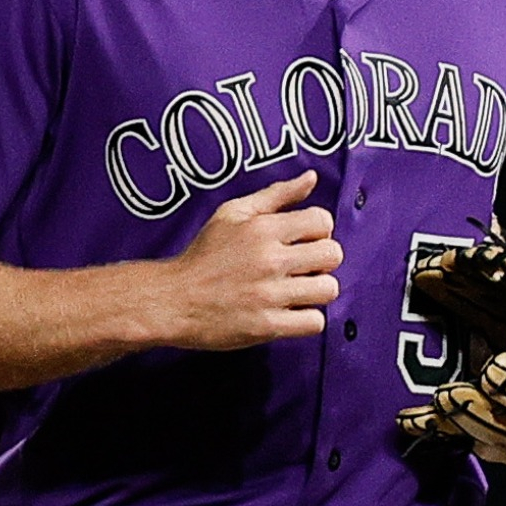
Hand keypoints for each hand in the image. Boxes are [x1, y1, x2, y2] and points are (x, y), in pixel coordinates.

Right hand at [155, 170, 342, 350]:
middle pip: (332, 254)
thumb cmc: (204, 255)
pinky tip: (292, 312)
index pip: (322, 221)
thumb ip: (275, 194)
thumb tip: (311, 178)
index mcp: (263, 229)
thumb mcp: (233, 213)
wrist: (173, 299)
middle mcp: (269, 259)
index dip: (319, 230)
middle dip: (323, 259)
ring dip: (318, 289)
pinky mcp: (267, 326)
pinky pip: (314, 322)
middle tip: (305, 266)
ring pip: (327, 289)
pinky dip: (308, 319)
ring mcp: (270, 295)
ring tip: (299, 290)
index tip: (305, 240)